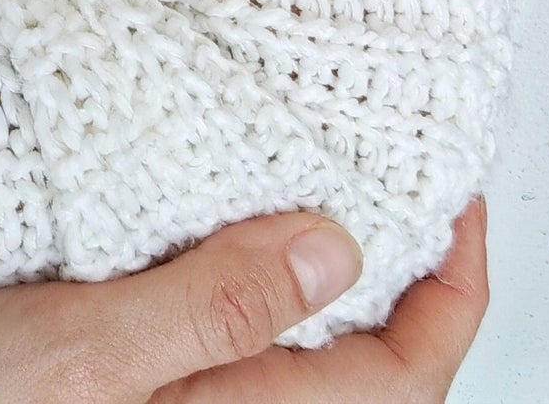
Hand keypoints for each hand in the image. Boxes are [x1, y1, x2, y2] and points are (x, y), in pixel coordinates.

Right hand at [0, 199, 487, 403]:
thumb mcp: (92, 351)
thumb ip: (217, 305)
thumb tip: (336, 245)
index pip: (401, 373)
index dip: (449, 288)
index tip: (457, 199)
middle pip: (363, 360)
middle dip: (396, 269)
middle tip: (398, 169)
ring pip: (296, 339)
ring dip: (322, 260)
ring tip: (323, 171)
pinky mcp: (137, 380)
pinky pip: (230, 331)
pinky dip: (251, 269)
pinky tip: (226, 210)